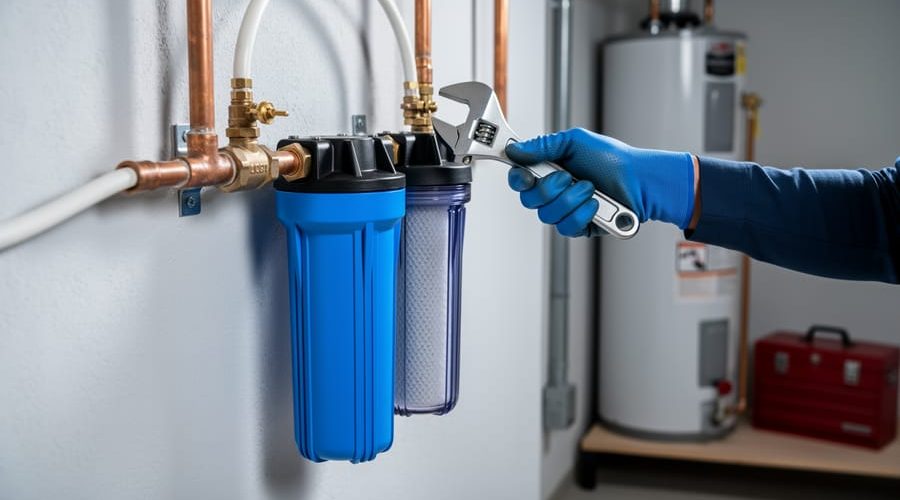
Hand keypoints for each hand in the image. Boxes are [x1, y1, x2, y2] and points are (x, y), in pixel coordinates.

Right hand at [505, 128, 695, 236]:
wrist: (640, 181)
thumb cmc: (612, 159)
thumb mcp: (575, 141)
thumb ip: (543, 146)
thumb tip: (516, 150)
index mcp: (550, 169)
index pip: (520, 179)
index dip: (518, 179)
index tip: (526, 176)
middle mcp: (554, 192)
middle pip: (529, 200)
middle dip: (550, 188)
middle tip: (570, 177)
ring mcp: (565, 210)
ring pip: (547, 215)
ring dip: (571, 199)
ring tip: (591, 188)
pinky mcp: (578, 227)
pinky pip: (566, 227)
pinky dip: (582, 213)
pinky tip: (595, 204)